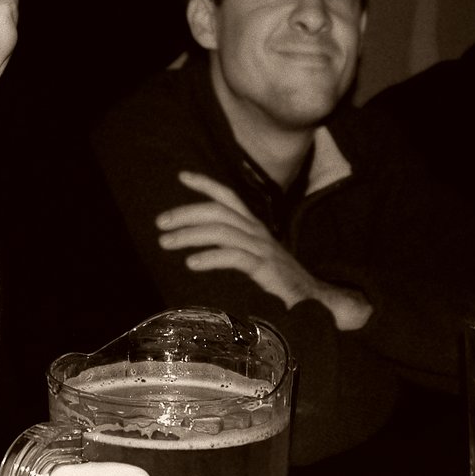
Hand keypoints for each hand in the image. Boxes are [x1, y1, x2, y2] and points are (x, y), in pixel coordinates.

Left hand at [156, 171, 371, 329]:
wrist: (314, 299)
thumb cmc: (280, 281)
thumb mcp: (255, 257)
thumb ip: (233, 247)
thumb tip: (201, 248)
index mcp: (254, 226)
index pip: (228, 197)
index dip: (206, 184)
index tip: (181, 176)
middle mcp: (257, 232)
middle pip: (218, 211)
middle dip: (186, 212)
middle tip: (160, 223)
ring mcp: (262, 248)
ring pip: (221, 231)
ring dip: (190, 234)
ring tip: (166, 242)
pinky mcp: (265, 268)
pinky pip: (233, 256)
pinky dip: (210, 257)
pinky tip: (191, 263)